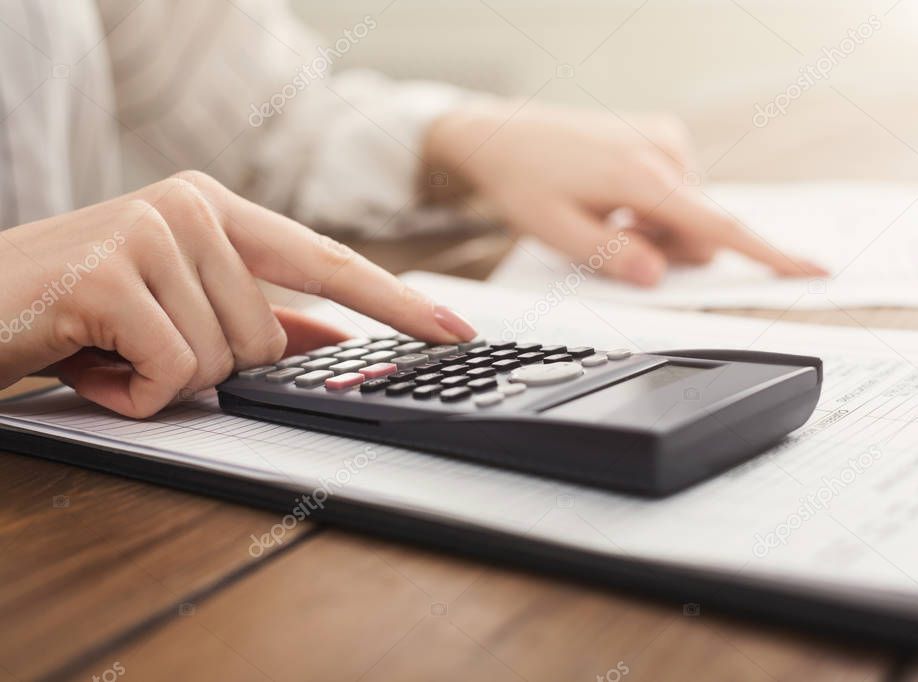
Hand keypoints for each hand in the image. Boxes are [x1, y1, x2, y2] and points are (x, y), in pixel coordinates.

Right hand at [0, 171, 475, 416]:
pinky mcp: (110, 272)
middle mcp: (191, 207)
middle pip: (270, 338)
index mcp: (215, 209)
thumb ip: (253, 314)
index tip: (453, 330)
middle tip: (141, 344)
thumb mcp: (174, 307)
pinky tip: (90, 362)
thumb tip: (329, 337)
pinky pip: (173, 374)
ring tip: (109, 348)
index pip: (327, 261)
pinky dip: (132, 394)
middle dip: (209, 366)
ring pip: (223, 361)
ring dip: (163, 380)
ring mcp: (150, 231)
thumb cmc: (74, 310)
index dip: (396, 301)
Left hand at [424, 102, 825, 285]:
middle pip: (700, 232)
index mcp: (642, 177)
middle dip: (666, 253)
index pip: (716, 228)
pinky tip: (612, 195)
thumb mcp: (555, 233)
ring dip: (656, 231)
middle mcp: (665, 152)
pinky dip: (652, 208)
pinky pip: (677, 192)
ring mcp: (665, 140)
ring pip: (689, 215)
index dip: (768, 256)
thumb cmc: (524, 181)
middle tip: (612, 242)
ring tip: (606, 214)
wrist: (502, 133)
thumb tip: (656, 275)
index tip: (815, 272)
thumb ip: (610, 259)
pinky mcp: (660, 136)